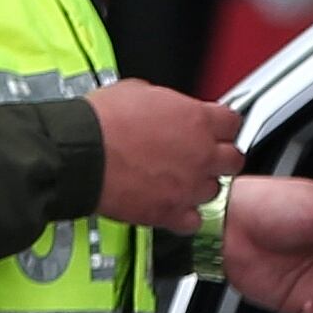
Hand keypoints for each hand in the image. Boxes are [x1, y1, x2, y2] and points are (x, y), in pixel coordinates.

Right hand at [87, 79, 242, 233]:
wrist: (79, 153)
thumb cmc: (102, 121)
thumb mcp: (140, 91)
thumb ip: (168, 104)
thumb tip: (167, 108)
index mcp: (197, 119)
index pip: (233, 123)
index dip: (221, 126)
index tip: (213, 129)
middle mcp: (201, 154)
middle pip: (233, 160)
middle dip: (219, 157)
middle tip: (202, 156)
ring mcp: (188, 186)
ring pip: (215, 191)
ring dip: (200, 186)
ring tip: (179, 181)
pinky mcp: (170, 213)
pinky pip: (193, 221)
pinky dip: (184, 216)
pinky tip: (170, 205)